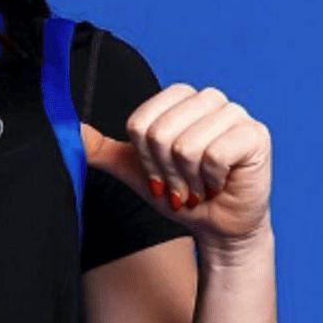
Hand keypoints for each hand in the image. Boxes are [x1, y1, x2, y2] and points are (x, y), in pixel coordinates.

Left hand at [80, 83, 272, 251]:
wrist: (217, 225)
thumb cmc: (179, 194)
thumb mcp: (134, 170)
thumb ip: (102, 148)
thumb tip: (67, 129)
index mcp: (179, 97)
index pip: (140, 123)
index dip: (145, 158)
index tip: (158, 175)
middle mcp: (209, 98)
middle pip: (160, 133)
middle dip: (165, 172)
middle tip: (181, 185)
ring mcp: (235, 114)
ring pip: (186, 146)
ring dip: (189, 180)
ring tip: (200, 186)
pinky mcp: (256, 135)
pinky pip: (215, 155)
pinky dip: (211, 181)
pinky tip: (220, 185)